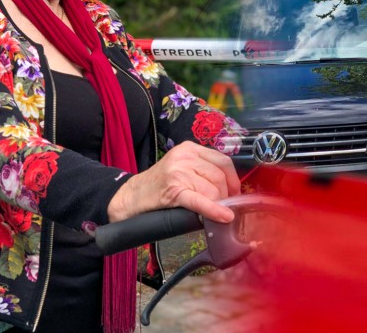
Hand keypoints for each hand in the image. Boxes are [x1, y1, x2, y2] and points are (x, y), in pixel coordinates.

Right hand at [107, 141, 240, 223]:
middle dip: (225, 194)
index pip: (222, 160)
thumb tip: (231, 186)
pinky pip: (200, 201)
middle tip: (224, 205)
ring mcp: (178, 172)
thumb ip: (203, 169)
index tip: (235, 192)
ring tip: (212, 210)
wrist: (132, 196)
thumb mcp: (182, 167)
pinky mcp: (173, 189)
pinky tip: (224, 217)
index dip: (233, 178)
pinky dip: (214, 210)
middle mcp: (185, 156)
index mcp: (189, 148)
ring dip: (217, 204)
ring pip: (212, 190)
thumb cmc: (160, 184)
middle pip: (219, 176)